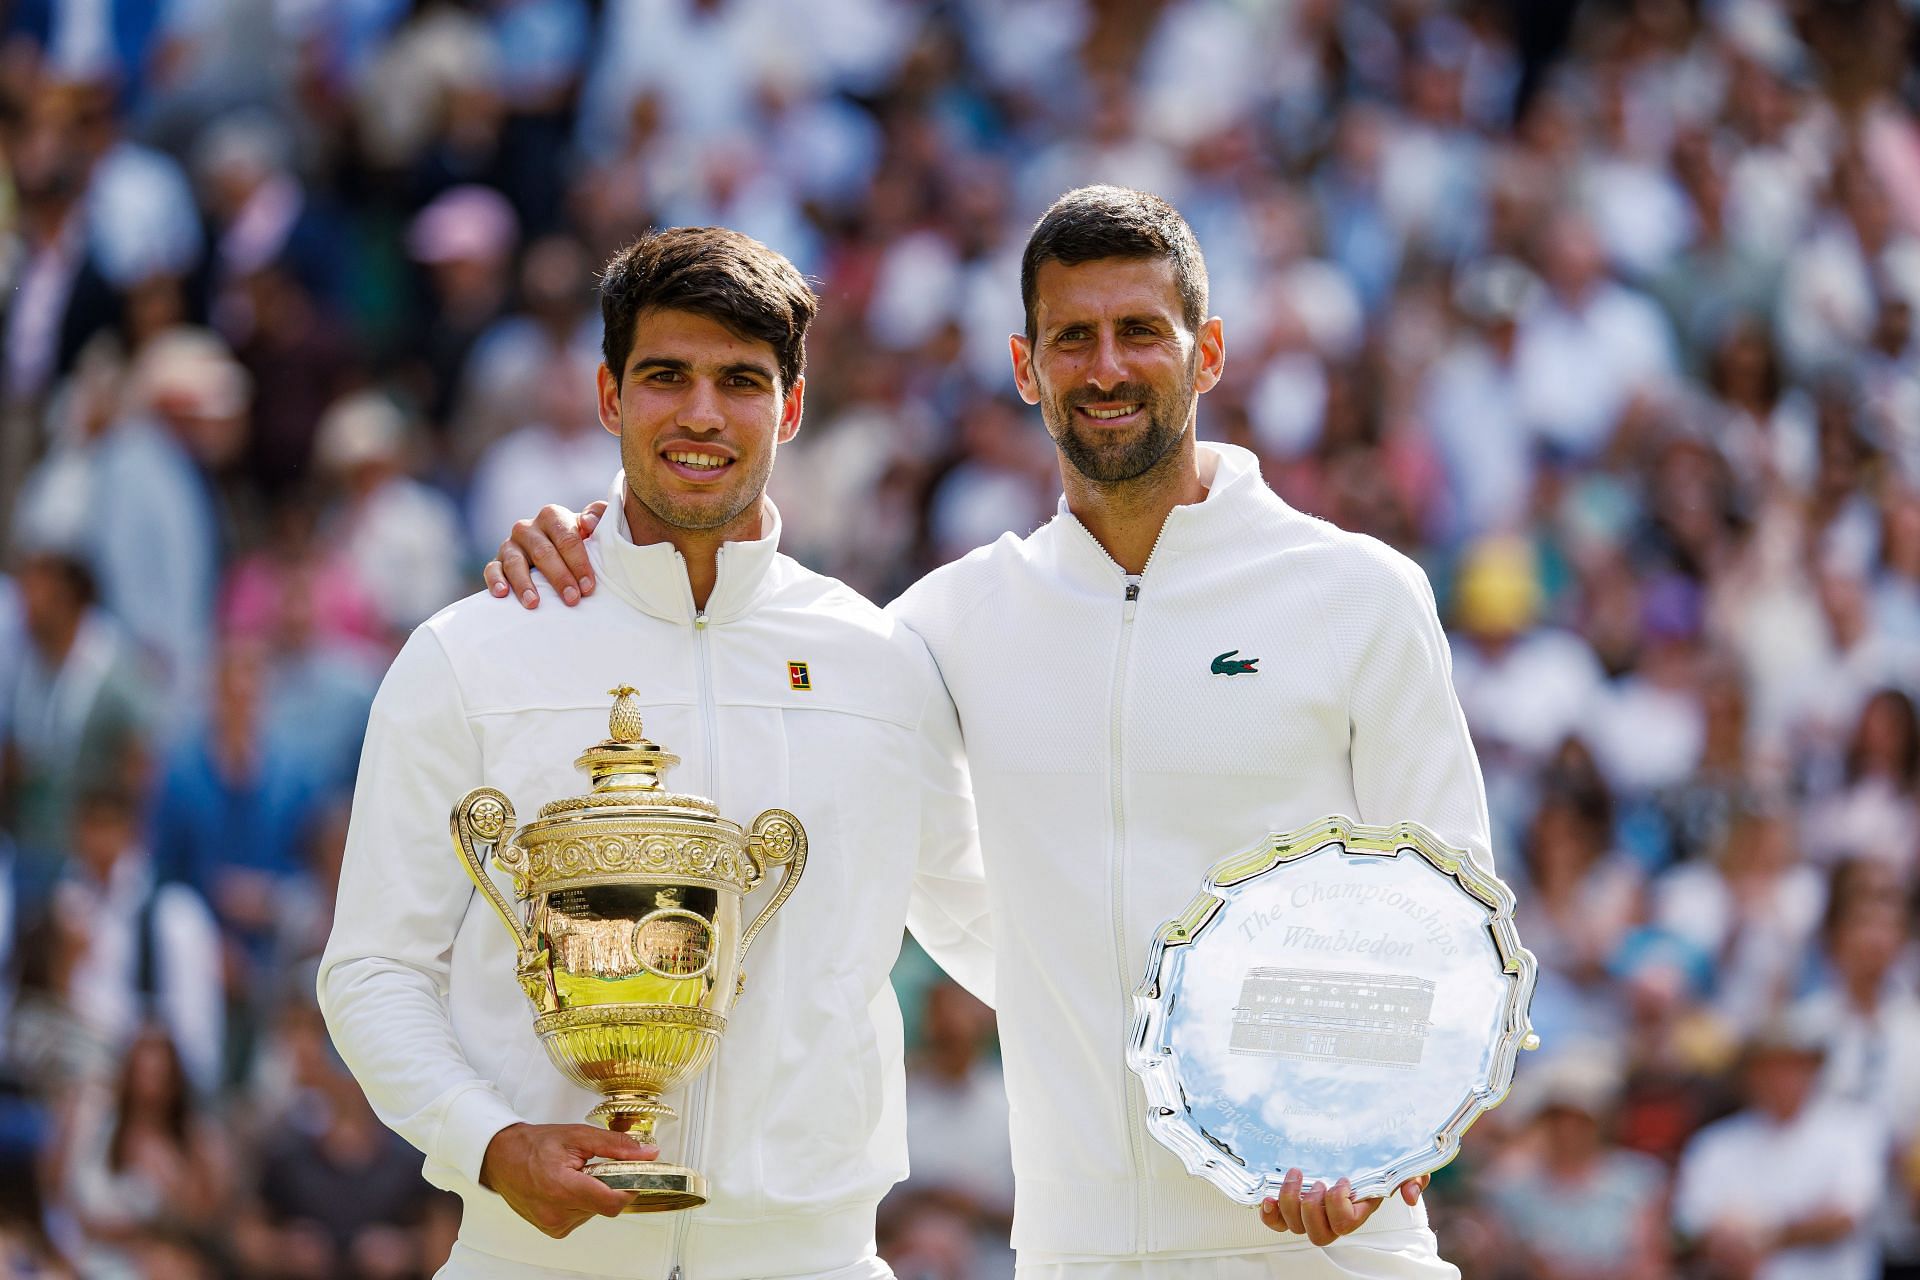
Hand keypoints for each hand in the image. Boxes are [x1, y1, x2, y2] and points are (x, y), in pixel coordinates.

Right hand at [479, 1122, 653, 1237]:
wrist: (502, 1158)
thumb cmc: (534, 1145)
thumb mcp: (578, 1136)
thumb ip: (615, 1146)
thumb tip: (647, 1154)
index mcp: (562, 1188)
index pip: (612, 1202)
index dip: (629, 1187)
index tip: (634, 1173)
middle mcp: (557, 1213)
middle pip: (605, 1205)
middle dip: (607, 1184)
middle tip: (594, 1165)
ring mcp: (553, 1224)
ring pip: (594, 1211)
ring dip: (593, 1193)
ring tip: (575, 1174)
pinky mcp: (553, 1230)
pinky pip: (581, 1216)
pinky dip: (581, 1201)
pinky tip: (567, 1186)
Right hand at [484, 501, 606, 607]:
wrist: (557, 552)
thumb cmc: (581, 541)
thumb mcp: (593, 525)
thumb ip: (598, 514)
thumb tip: (588, 523)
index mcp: (552, 516)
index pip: (566, 537)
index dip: (579, 562)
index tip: (588, 586)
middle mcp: (528, 528)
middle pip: (543, 552)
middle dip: (559, 577)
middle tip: (572, 599)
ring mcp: (510, 545)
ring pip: (515, 563)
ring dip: (525, 584)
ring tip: (534, 603)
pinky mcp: (497, 561)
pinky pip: (492, 569)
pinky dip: (495, 581)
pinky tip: (502, 594)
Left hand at [1259, 1169, 1427, 1244]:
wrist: (1355, 1147)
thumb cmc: (1376, 1158)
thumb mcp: (1399, 1165)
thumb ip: (1411, 1177)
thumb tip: (1410, 1194)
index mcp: (1357, 1209)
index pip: (1346, 1224)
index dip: (1339, 1206)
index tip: (1342, 1180)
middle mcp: (1333, 1216)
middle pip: (1318, 1233)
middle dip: (1312, 1208)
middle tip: (1317, 1182)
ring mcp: (1311, 1212)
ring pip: (1295, 1226)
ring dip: (1291, 1201)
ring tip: (1296, 1174)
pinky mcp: (1291, 1205)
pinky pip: (1276, 1221)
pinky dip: (1270, 1213)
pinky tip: (1268, 1196)